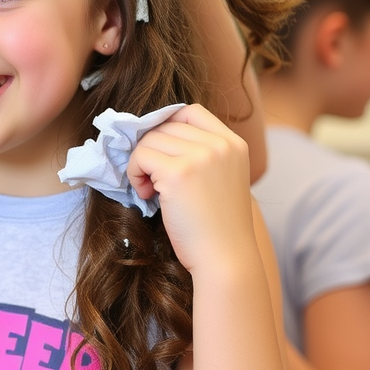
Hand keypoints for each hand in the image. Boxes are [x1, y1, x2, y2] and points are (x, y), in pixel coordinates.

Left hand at [125, 103, 254, 274]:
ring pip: (149, 140)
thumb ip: (203, 154)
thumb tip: (157, 134)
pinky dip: (135, 175)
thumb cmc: (217, 226)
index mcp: (234, 144)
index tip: (160, 152)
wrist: (225, 258)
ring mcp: (200, 156)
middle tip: (152, 180)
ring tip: (150, 190)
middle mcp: (220, 145)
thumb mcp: (222, 178)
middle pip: (165, 125)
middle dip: (151, 150)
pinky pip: (140, 157)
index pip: (190, 111)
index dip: (167, 126)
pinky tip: (147, 195)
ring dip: (140, 163)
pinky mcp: (177, 173)